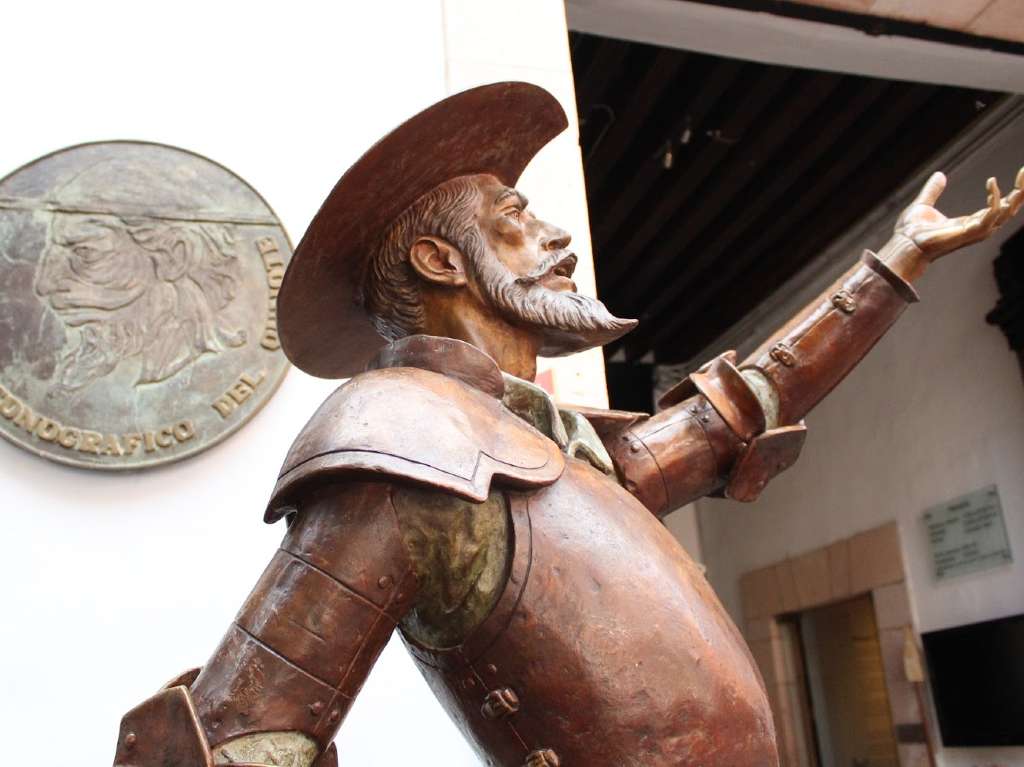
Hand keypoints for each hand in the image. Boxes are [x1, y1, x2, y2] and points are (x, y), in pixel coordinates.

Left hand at [894, 167, 1023, 261]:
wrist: (903, 244)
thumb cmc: (911, 232)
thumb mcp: (924, 205)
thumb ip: (933, 190)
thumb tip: (939, 175)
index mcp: (970, 222)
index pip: (1000, 207)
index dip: (1013, 191)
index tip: (1021, 172)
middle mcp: (977, 228)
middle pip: (1010, 210)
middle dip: (1021, 192)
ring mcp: (975, 232)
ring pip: (1007, 213)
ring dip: (1017, 195)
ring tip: (1022, 176)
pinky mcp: (969, 232)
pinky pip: (990, 215)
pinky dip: (994, 199)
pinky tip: (991, 182)